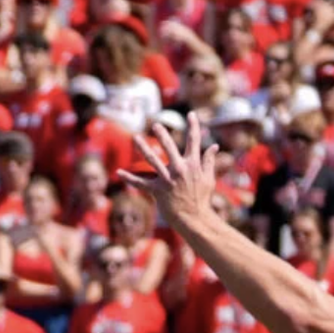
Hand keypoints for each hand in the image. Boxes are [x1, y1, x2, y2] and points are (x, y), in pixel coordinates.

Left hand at [132, 115, 221, 231]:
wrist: (194, 218)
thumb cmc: (202, 199)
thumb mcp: (209, 179)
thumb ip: (209, 161)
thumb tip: (214, 146)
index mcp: (193, 164)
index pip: (194, 140)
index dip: (193, 126)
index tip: (190, 114)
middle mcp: (180, 169)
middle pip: (169, 146)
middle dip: (162, 134)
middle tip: (155, 124)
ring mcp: (167, 179)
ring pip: (152, 160)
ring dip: (143, 147)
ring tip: (135, 138)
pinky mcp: (157, 190)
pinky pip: (140, 183)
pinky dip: (129, 178)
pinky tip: (118, 172)